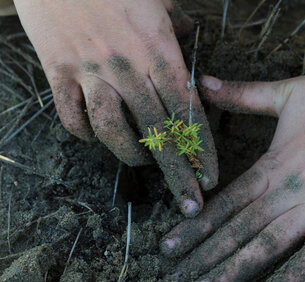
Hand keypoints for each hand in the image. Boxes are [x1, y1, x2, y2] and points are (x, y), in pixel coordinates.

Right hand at [14, 0, 217, 215]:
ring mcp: (90, 72)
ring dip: (132, 155)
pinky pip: (72, 116)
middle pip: (158, 130)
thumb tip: (189, 33)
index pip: (187, 109)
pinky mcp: (58, 71)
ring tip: (145, 164)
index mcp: (157, 48)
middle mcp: (127, 66)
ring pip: (113, 130)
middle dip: (178, 171)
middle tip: (190, 202)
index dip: (201, 147)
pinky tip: (96, 139)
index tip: (210, 176)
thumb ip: (176, 20)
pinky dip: (85, 134)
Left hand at [161, 64, 304, 281]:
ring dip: (234, 268)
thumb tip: (203, 81)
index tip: (169, 246)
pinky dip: (291, 277)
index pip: (225, 202)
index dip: (196, 226)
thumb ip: (242, 94)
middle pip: (238, 228)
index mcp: (273, 163)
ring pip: (267, 243)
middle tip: (176, 279)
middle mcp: (288, 189)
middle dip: (205, 255)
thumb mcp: (285, 92)